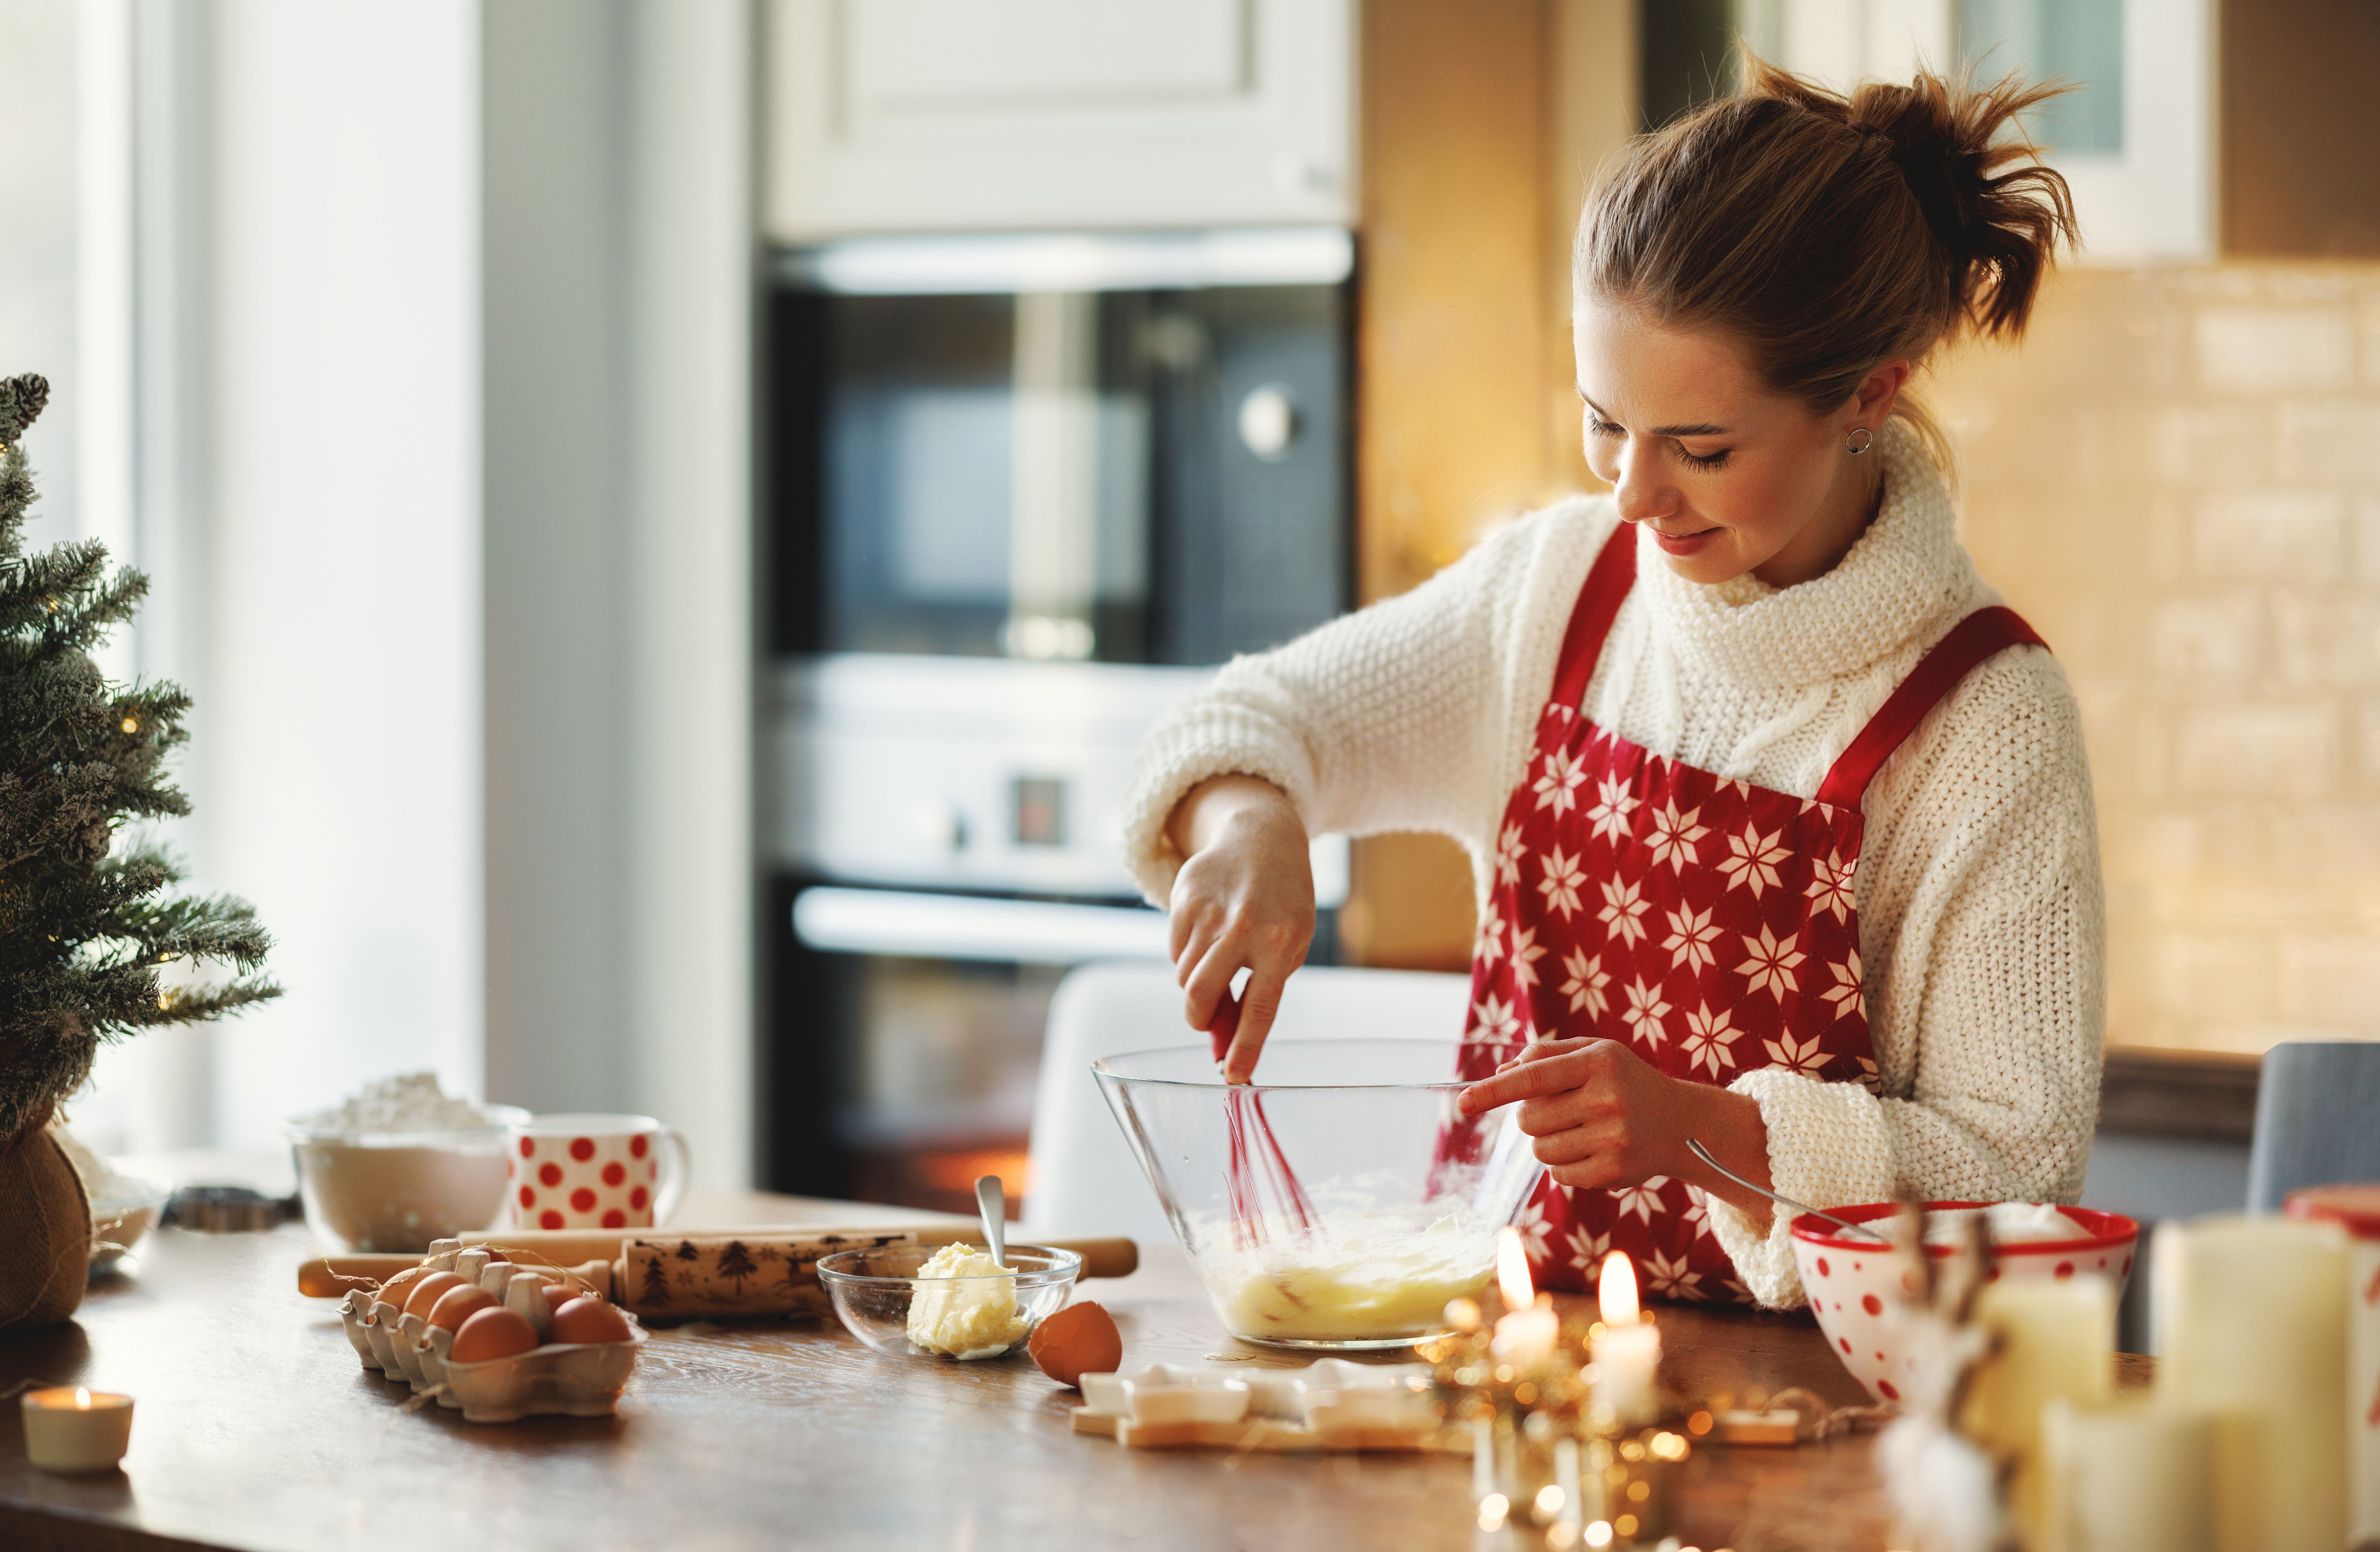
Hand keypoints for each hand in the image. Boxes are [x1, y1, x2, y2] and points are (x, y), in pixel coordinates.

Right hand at [1164, 775, 1312, 1082]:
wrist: (1262, 838)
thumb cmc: (1281, 905)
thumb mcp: (1287, 947)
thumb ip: (1257, 994)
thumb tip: (1221, 1046)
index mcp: (1282, 943)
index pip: (1259, 1009)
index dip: (1244, 1048)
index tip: (1233, 1077)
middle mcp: (1244, 927)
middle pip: (1199, 995)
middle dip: (1198, 1019)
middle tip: (1207, 1019)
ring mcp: (1210, 911)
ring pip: (1183, 975)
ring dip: (1197, 981)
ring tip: (1221, 957)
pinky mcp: (1184, 897)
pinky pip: (1174, 950)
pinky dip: (1187, 954)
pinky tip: (1208, 932)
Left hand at [1456, 1037, 1774, 1224]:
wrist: (1681, 1123)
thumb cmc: (1626, 1081)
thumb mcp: (1594, 1053)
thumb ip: (1546, 1055)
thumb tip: (1501, 1073)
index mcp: (1599, 1062)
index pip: (1533, 1078)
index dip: (1494, 1091)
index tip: (1462, 1103)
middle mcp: (1608, 1099)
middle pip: (1529, 1118)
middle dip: (1533, 1115)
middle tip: (1564, 1108)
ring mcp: (1613, 1139)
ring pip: (1540, 1149)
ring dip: (1548, 1140)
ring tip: (1581, 1128)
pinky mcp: (1614, 1173)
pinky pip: (1558, 1175)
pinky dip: (1564, 1165)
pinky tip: (1591, 1150)